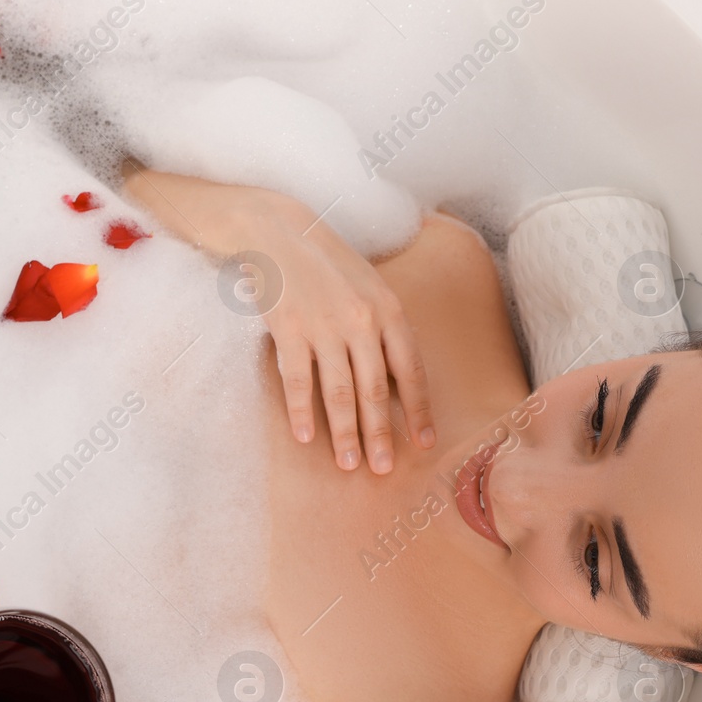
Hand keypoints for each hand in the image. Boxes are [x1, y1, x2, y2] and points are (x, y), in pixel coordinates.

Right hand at [241, 212, 433, 472]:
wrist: (279, 232)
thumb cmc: (327, 264)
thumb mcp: (370, 287)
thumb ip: (385, 329)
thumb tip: (398, 382)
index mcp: (388, 310)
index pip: (410, 370)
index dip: (417, 410)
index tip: (423, 443)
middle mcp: (361, 320)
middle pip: (375, 389)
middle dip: (380, 433)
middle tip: (382, 469)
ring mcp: (324, 326)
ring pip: (339, 391)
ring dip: (345, 432)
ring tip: (349, 463)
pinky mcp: (289, 329)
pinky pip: (298, 380)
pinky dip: (302, 411)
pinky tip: (306, 437)